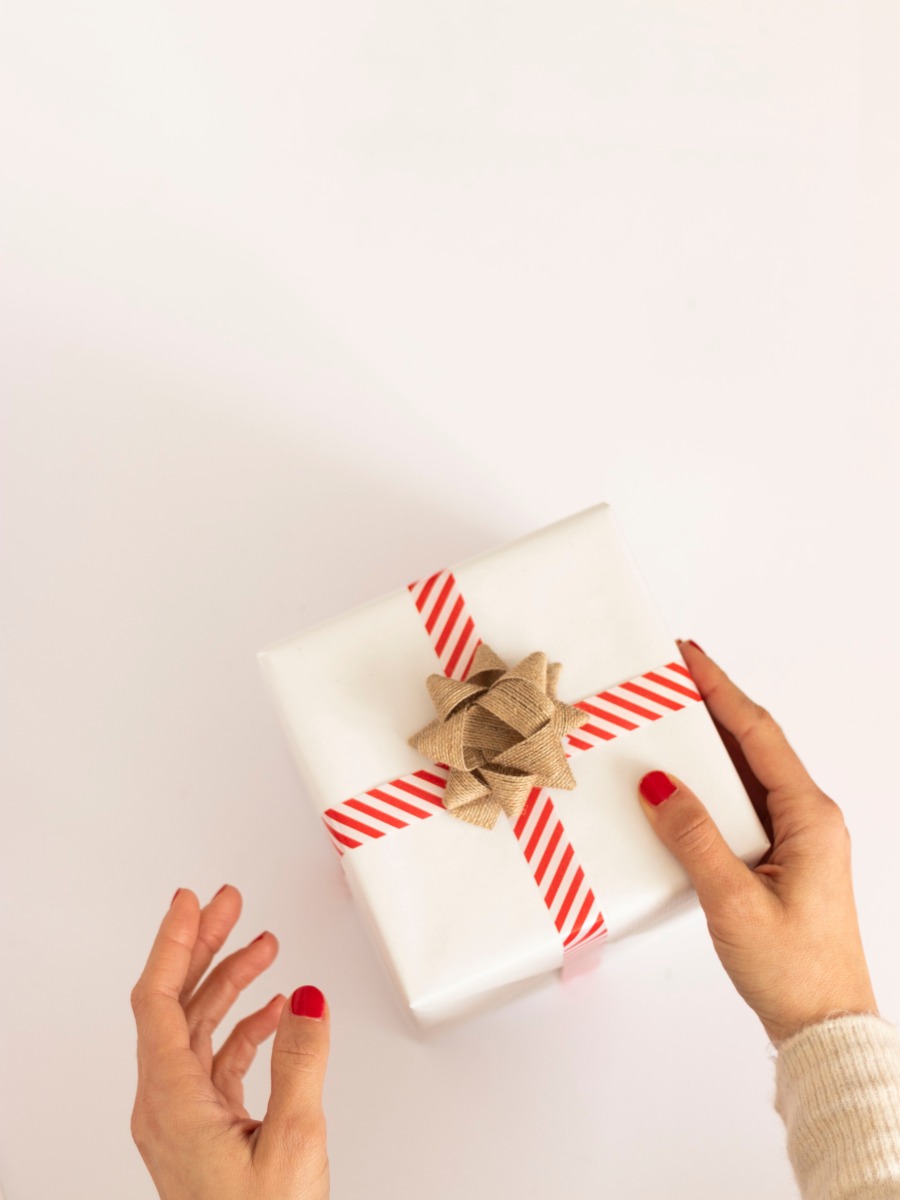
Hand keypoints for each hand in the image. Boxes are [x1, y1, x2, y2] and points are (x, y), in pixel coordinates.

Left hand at [130, 886, 329, 1198]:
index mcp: (170, 1103)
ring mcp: (185, 1121)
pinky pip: (219, 1062)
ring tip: (264, 946)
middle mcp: (167, 1107)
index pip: (159, 1000)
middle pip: (176, 1005)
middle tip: (229, 902)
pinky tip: (275, 1010)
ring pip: (199, 1030)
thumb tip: (307, 997)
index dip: (175, 942)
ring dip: (232, 983)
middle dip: (205, 947)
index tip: (191, 900)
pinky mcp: (207, 1134)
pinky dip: (247, 1026)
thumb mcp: (292, 1142)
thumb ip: (301, 1060)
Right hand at [637, 639, 877, 1044]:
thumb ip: (693, 838)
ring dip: (708, 748)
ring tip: (667, 722)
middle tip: (670, 678)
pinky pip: (742, 808)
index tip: (689, 657)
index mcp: (810, 817)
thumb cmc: (794, 972)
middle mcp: (809, 820)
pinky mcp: (781, 862)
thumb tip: (657, 784)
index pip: (758, 734)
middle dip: (711, 707)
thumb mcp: (733, 902)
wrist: (825, 1027)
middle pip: (753, 746)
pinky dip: (709, 789)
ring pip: (746, 777)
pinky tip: (680, 788)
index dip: (721, 689)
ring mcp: (797, 841)